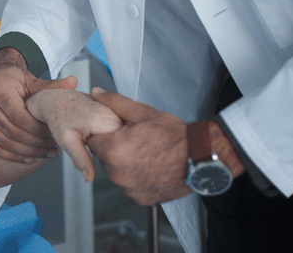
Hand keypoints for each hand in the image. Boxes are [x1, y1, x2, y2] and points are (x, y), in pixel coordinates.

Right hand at [0, 50, 77, 162]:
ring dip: (28, 152)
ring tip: (46, 153)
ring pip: (4, 143)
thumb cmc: (15, 81)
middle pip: (12, 132)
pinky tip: (31, 157)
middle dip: (36, 143)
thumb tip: (74, 82)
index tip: (53, 133)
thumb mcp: (33, 81)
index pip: (18, 116)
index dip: (37, 129)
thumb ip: (51, 85)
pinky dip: (13, 156)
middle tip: (54, 146)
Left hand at [25, 88, 122, 181]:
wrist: (57, 98)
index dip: (104, 155)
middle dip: (109, 149)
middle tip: (87, 138)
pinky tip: (96, 129)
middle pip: (121, 145)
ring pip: (121, 138)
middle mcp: (115, 114)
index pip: (117, 151)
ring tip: (89, 132)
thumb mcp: (66, 140)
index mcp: (106, 121)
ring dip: (111, 142)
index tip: (88, 145)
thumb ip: (80, 159)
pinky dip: (111, 135)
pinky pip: (119, 131)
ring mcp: (117, 112)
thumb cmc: (59, 117)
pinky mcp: (116, 112)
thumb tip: (89, 178)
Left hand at [87, 89, 190, 204]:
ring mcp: (129, 189)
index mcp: (113, 151)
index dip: (104, 134)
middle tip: (134, 141)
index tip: (117, 132)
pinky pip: (129, 185)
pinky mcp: (141, 198)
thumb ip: (115, 102)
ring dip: (124, 164)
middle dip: (114, 149)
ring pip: (116, 173)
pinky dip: (136, 177)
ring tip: (145, 153)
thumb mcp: (143, 113)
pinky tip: (150, 167)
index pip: (93, 142)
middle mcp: (118, 174)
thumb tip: (96, 93)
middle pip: (104, 158)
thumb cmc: (174, 136)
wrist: (200, 159)